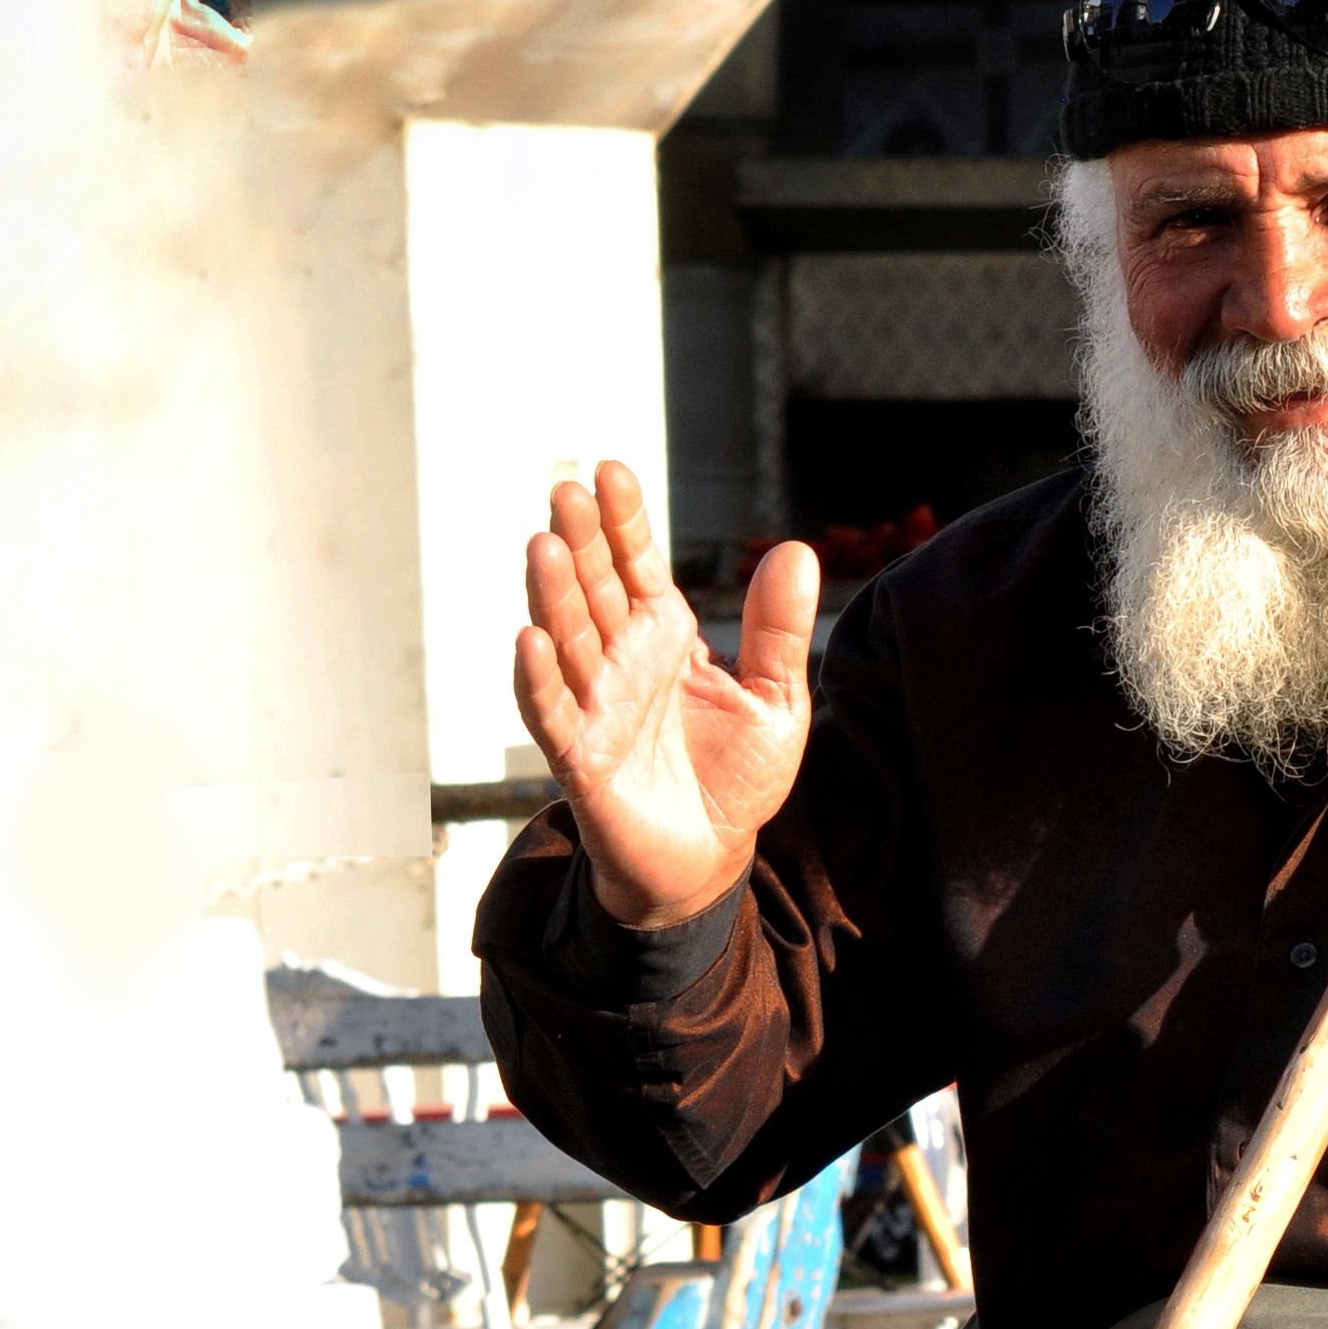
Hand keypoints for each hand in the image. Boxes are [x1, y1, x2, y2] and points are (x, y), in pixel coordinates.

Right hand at [513, 460, 819, 930]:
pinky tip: (530, 638)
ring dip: (551, 594)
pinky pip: (552, 714)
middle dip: (577, 540)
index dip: (622, 520)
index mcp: (663, 636)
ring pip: (564, 639)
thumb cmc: (735, 776)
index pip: (635, 564)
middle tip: (565, 488)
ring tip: (544, 544)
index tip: (611, 470)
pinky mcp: (581, 759)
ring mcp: (594, 707)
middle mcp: (620, 662)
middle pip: (591, 588)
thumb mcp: (776, 699)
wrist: (713, 857)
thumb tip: (797, 550)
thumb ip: (781, 632)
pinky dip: (538, 678)